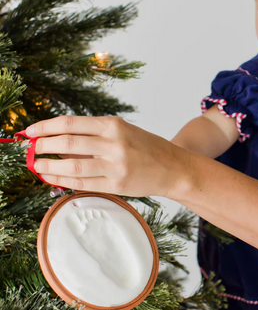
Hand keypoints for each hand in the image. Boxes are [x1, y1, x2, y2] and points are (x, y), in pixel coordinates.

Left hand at [26, 115, 191, 197]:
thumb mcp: (123, 132)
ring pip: (72, 165)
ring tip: (35, 164)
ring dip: (48, 165)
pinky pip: (82, 183)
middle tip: (30, 148)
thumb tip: (57, 140)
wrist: (174, 168)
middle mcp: (114, 144)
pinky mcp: (116, 185)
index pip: (71, 124)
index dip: (46, 127)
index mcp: (114, 125)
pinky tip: (50, 177)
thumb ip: (94, 135)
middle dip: (43, 146)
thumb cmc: (147, 148)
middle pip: (67, 143)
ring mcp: (115, 166)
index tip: (30, 131)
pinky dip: (62, 180)